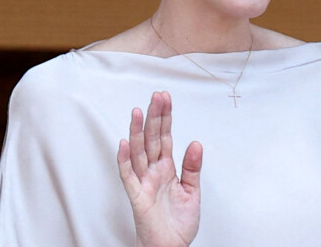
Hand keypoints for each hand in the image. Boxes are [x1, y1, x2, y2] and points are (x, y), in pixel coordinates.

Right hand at [117, 91, 202, 246]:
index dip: (165, 117)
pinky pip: (128, 175)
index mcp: (166, 167)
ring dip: (138, 131)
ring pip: (138, 151)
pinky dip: (124, 159)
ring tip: (139, 112)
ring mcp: (144, 181)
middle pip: (152, 138)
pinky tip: (124, 143)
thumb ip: (192, 167)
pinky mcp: (137, 195)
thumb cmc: (177, 224)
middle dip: (154, 116)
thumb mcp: (192, 192)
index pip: (165, 136)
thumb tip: (196, 143)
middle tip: (156, 96)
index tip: (165, 99)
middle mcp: (153, 170)